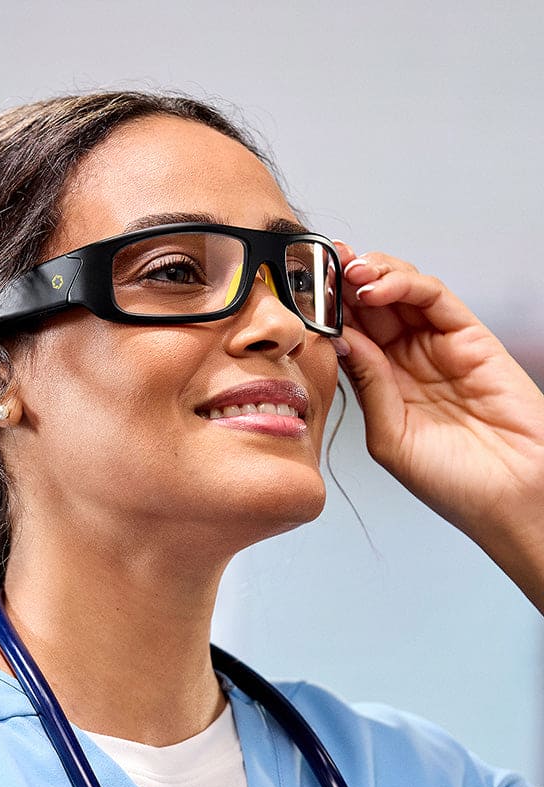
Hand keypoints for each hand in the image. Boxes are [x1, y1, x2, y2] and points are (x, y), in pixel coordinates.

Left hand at [334, 241, 543, 611]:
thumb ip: (367, 383)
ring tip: (344, 273)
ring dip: (369, 274)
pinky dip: (404, 284)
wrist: (510, 500)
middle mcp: (408, 360)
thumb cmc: (454, 483)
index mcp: (384, 384)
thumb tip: (339, 337)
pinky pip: (435, 297)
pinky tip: (375, 288)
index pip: (348, 333)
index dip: (324, 310)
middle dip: (341, 281)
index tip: (297, 293)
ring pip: (400, 292)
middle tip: (317, 265)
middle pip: (369, 306)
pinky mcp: (471, 336)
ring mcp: (438, 346)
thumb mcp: (390, 435)